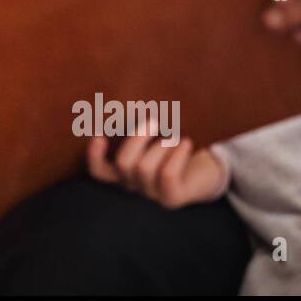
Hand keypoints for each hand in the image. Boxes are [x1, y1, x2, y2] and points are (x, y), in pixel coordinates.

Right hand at [86, 135, 227, 208]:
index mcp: (123, 172)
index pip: (99, 171)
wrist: (206, 172)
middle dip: (137, 139)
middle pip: (123, 164)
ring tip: (175, 137)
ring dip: (161, 146)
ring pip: (144, 168)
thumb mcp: (155, 137)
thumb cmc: (175, 147)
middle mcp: (133, 186)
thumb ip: (140, 126)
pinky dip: (176, 155)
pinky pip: (167, 175)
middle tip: (153, 121)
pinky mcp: (171, 199)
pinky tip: (186, 143)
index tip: (99, 134)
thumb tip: (135, 101)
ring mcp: (151, 195)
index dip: (94, 156)